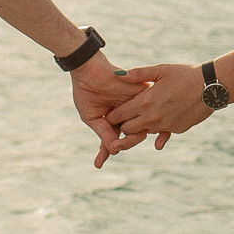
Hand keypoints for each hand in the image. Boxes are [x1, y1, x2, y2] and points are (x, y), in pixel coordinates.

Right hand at [71, 52, 148, 167]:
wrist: (88, 69)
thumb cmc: (86, 91)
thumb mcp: (92, 117)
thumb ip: (104, 133)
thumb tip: (114, 150)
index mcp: (114, 119)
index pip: (114, 139)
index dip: (106, 151)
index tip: (98, 165)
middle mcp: (126, 114)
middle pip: (130, 136)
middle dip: (121, 146)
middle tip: (112, 149)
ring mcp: (134, 106)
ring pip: (139, 128)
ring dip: (129, 140)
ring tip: (118, 144)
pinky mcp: (141, 96)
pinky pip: (146, 114)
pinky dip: (143, 125)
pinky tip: (138, 132)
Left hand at [106, 63, 214, 148]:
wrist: (210, 87)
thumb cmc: (184, 75)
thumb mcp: (161, 70)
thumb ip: (138, 74)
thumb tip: (118, 75)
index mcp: (146, 101)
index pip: (119, 115)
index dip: (113, 114)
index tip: (113, 111)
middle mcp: (153, 117)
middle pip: (127, 129)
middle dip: (124, 124)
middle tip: (126, 115)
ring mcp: (165, 125)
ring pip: (143, 133)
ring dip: (141, 126)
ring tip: (145, 114)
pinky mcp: (176, 130)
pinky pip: (160, 133)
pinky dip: (158, 127)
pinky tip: (163, 116)